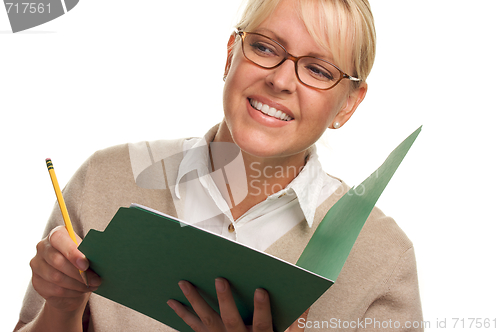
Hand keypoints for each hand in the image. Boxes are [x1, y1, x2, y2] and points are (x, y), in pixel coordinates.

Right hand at [29, 225, 100, 312]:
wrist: (72, 282)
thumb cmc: (82, 262)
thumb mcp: (86, 253)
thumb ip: (88, 252)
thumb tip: (98, 258)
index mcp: (56, 235)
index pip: (59, 239)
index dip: (72, 252)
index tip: (85, 264)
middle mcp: (43, 247)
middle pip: (57, 260)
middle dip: (78, 272)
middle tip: (95, 279)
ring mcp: (37, 265)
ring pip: (56, 277)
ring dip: (77, 284)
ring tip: (92, 285)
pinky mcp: (36, 282)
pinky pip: (55, 289)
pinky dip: (71, 292)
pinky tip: (81, 291)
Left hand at [167, 278, 307, 331]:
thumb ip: (295, 326)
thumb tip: (305, 307)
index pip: (262, 324)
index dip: (262, 308)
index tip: (261, 289)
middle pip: (230, 320)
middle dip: (224, 299)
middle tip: (219, 279)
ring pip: (205, 321)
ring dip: (194, 301)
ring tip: (183, 283)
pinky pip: (193, 328)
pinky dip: (182, 315)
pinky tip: (172, 303)